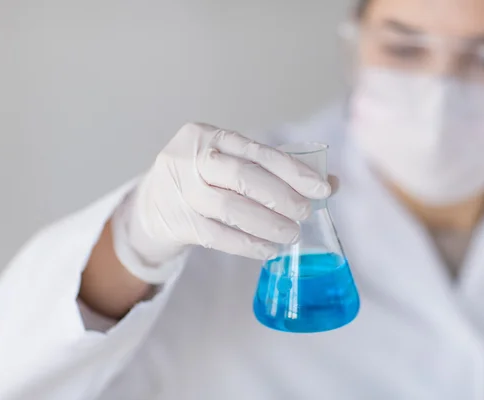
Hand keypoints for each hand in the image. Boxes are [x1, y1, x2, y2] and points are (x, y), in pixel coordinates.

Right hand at [115, 122, 331, 276]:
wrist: (152, 202)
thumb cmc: (204, 179)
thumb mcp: (232, 163)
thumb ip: (275, 170)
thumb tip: (330, 183)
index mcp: (208, 135)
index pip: (258, 151)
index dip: (293, 171)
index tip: (322, 189)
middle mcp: (190, 158)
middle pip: (242, 177)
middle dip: (281, 197)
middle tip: (305, 213)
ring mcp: (179, 190)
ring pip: (229, 208)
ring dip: (267, 224)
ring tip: (291, 235)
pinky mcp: (177, 222)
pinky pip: (217, 236)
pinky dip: (247, 244)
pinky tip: (268, 250)